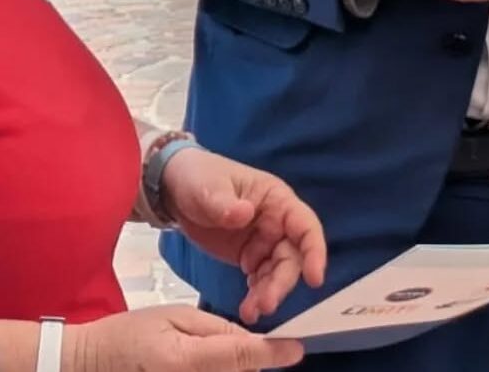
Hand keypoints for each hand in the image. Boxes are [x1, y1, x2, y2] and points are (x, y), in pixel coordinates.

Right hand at [66, 305, 303, 371]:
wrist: (96, 364)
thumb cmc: (130, 335)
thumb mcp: (172, 314)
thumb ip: (214, 328)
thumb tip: (249, 338)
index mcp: (188, 360)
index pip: (243, 356)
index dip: (273, 353)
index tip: (297, 347)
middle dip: (253, 359)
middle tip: (260, 343)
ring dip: (237, 366)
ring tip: (211, 347)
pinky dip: (223, 370)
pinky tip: (212, 360)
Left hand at [161, 147, 326, 324]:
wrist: (173, 190)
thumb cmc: (199, 177)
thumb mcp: (208, 187)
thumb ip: (225, 203)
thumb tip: (245, 213)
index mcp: (275, 199)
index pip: (305, 225)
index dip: (315, 251)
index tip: (315, 279)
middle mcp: (276, 222)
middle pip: (292, 257)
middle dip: (282, 282)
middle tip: (266, 303)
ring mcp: (263, 242)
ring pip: (277, 273)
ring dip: (269, 293)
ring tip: (251, 312)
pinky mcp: (249, 258)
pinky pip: (260, 280)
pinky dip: (256, 296)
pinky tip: (246, 309)